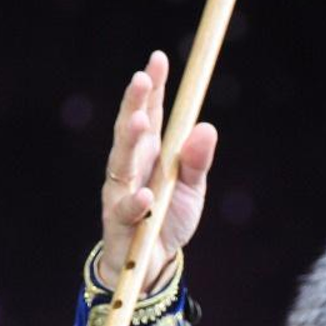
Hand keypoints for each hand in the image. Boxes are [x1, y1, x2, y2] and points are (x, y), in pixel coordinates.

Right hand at [98, 50, 218, 292]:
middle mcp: (130, 167)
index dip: (152, 88)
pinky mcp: (118, 224)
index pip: (149, 114)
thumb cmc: (167, 220)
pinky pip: (126, 211)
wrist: (150, 266)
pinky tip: (147, 195)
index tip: (159, 59)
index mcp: (149, 154)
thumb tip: (207, 127)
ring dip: (129, 141)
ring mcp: (120, 193)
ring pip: (121, 163)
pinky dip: (137, 204)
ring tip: (138, 120)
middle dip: (135, 102)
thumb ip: (197, 160)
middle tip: (142, 77)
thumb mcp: (192, 189)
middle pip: (130, 130)